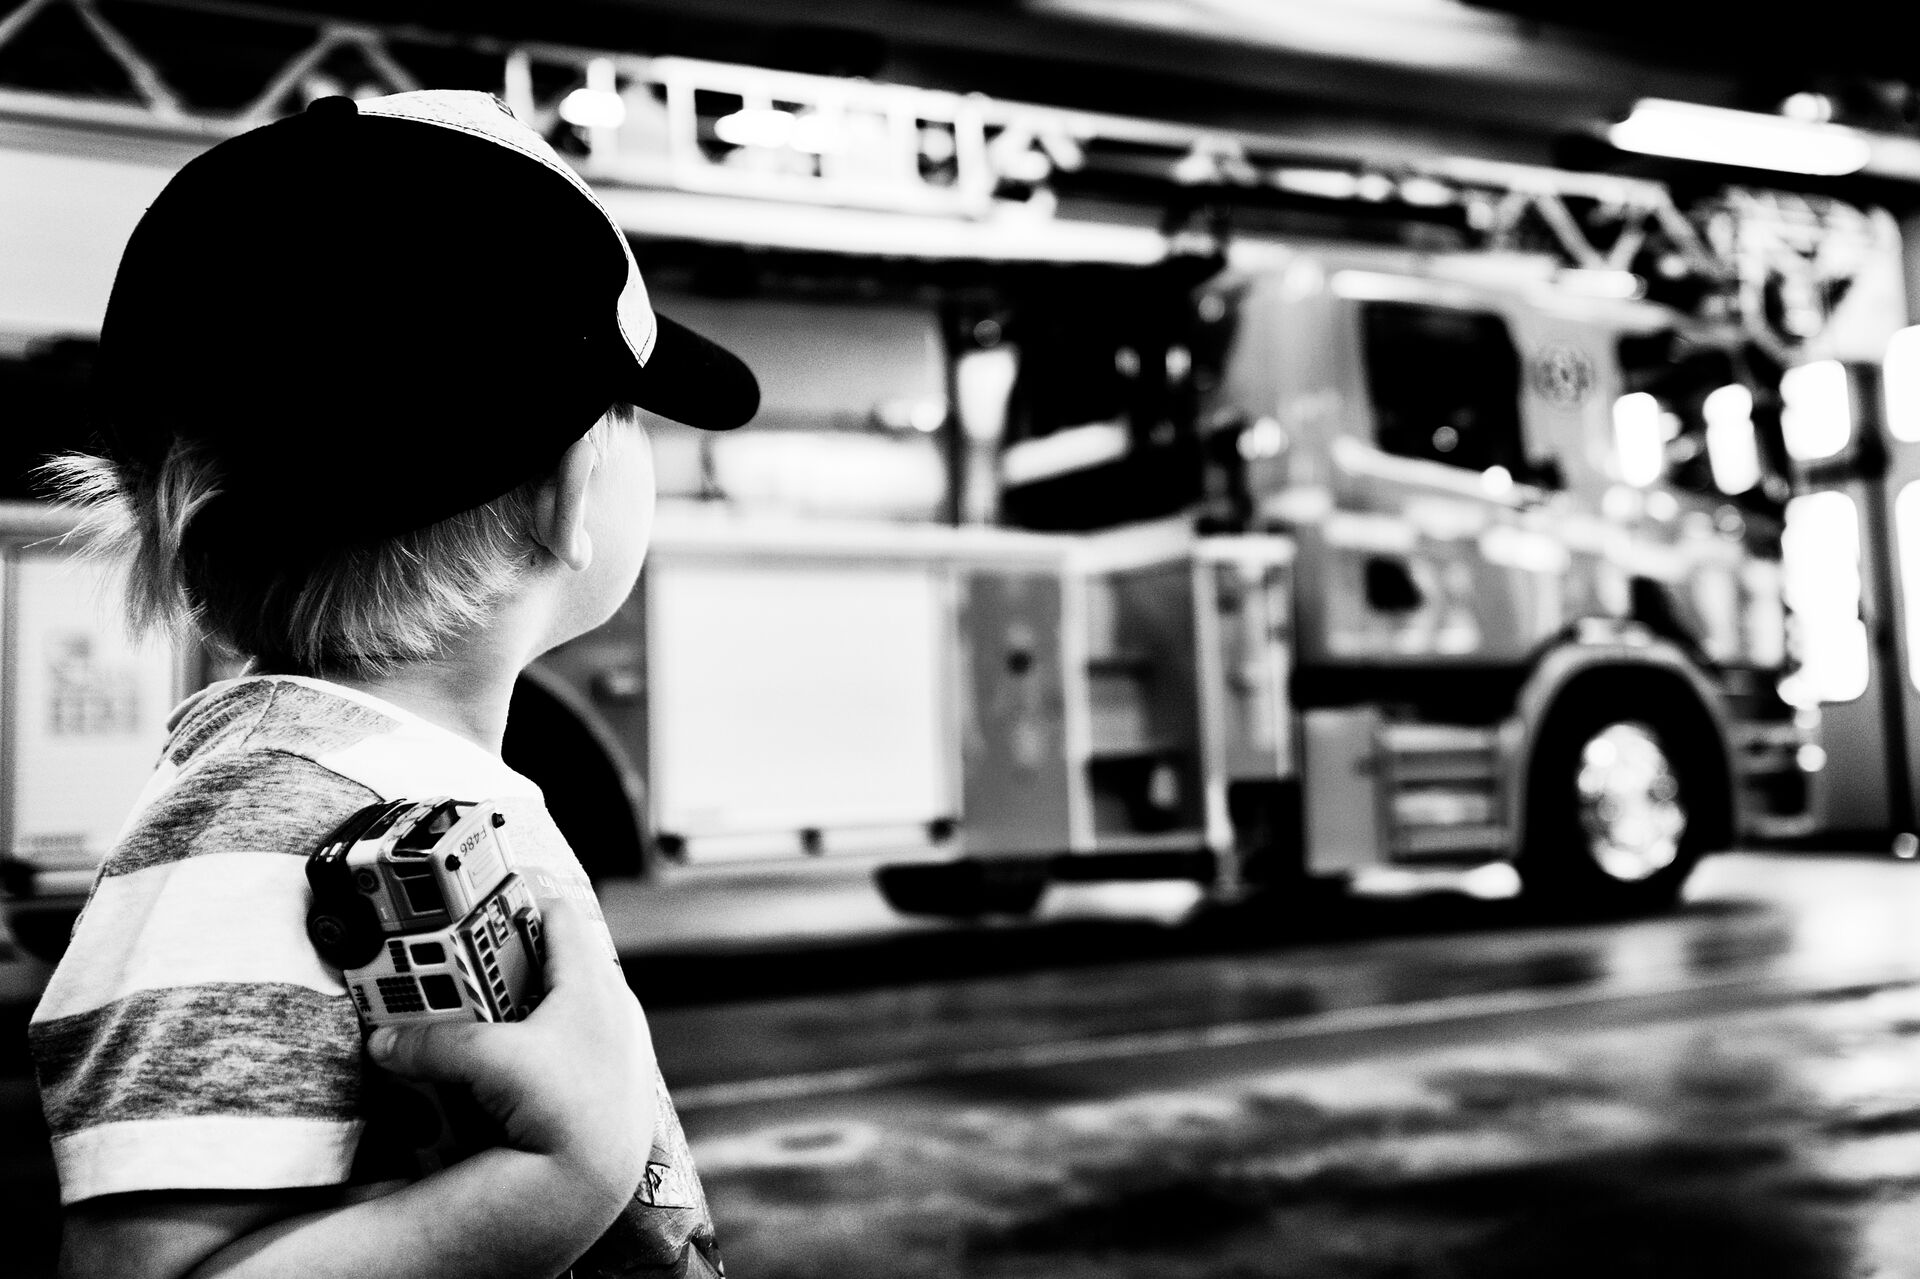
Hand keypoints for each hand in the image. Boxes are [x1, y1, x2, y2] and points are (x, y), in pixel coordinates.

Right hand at [367, 898, 655, 1204]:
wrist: (603, 1178)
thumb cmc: (570, 1108)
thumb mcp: (495, 1063)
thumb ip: (438, 1044)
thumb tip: (387, 1042)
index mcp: (593, 981)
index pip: (557, 914)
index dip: (515, 902)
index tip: (476, 904)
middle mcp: (611, 1005)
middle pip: (550, 963)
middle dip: (500, 966)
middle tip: (455, 975)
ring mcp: (615, 1044)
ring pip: (555, 1008)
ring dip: (514, 1014)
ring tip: (471, 1030)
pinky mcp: (607, 1080)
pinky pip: (563, 1047)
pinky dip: (532, 1050)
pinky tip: (503, 1077)